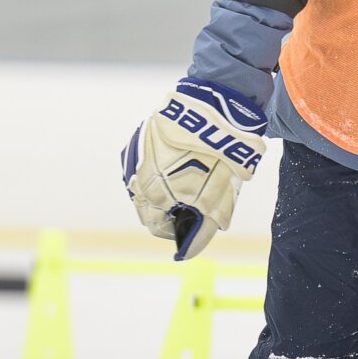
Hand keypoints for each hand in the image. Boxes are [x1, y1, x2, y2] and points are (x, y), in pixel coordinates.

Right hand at [122, 80, 266, 259]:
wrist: (217, 106)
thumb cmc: (221, 154)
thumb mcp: (218, 197)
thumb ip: (201, 228)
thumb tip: (186, 252)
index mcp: (152, 191)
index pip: (155, 225)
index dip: (175, 229)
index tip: (192, 223)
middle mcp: (136, 173)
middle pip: (147, 205)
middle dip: (169, 208)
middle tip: (193, 201)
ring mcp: (136, 153)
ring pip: (144, 183)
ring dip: (162, 187)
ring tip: (189, 178)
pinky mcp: (141, 136)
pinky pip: (146, 163)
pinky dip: (160, 168)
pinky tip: (180, 161)